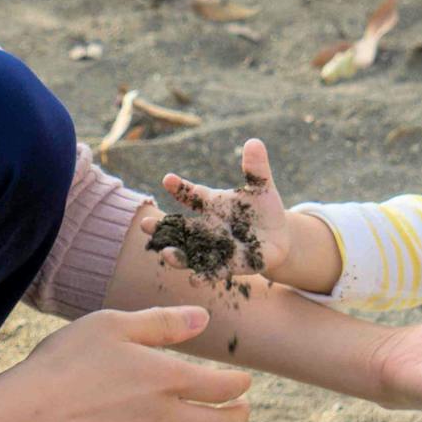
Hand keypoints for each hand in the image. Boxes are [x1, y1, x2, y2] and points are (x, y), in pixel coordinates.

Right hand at [0, 306, 252, 421]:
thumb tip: (204, 319)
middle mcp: (165, 419)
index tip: (243, 380)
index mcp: (168, 380)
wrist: (29, 412)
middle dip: (238, 417)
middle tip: (240, 409)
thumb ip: (163, 322)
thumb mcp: (113, 325)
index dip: (240, 384)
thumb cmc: (67, 361)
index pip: (225, 388)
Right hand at [142, 139, 291, 278]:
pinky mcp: (229, 265)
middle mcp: (206, 226)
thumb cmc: (264, 208)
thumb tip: (255, 142)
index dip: (180, 187)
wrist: (277, 238)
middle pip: (179, 227)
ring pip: (189, 252)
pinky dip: (203, 275)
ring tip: (166, 254)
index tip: (168, 179)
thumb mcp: (261, 187)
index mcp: (211, 203)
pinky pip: (213, 271)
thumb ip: (255, 168)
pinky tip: (194, 280)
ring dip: (177, 255)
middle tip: (145, 225)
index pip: (191, 194)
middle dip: (162, 227)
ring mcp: (214, 247)